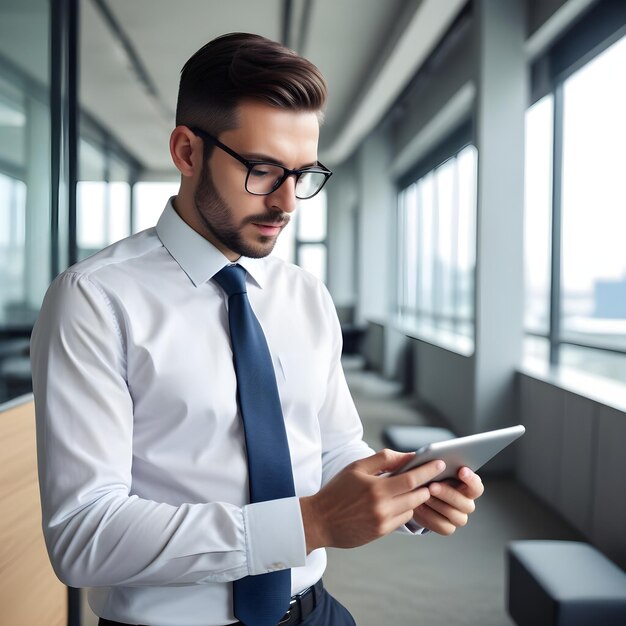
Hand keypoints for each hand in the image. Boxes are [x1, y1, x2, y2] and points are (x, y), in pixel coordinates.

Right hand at [300, 449, 445, 552]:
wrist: (319, 520)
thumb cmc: (337, 490)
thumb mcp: (356, 468)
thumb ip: (383, 460)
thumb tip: (408, 456)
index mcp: (376, 488)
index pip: (411, 479)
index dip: (428, 471)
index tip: (440, 463)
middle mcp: (382, 507)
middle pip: (417, 496)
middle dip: (427, 485)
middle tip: (434, 476)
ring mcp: (382, 522)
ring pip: (411, 508)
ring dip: (415, 498)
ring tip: (416, 488)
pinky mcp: (381, 533)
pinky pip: (402, 519)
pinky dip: (404, 509)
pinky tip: (398, 501)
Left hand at [412, 467, 483, 534]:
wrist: (414, 496)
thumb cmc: (425, 477)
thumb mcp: (427, 468)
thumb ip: (431, 462)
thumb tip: (424, 456)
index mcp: (467, 486)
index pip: (477, 486)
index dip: (471, 479)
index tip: (461, 470)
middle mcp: (466, 502)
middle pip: (466, 503)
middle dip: (448, 494)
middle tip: (432, 486)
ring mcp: (458, 517)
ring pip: (456, 516)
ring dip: (438, 505)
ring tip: (423, 496)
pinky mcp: (447, 527)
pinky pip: (443, 526)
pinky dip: (430, 517)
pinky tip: (420, 507)